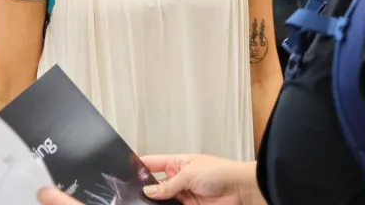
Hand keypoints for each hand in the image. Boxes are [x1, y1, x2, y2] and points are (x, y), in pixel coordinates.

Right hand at [139, 155, 258, 204]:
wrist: (241, 190)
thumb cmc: (220, 172)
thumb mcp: (189, 174)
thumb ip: (168, 185)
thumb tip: (148, 191)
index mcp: (176, 163)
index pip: (152, 164)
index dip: (138, 167)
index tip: (124, 174)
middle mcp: (177, 179)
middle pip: (154, 185)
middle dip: (144, 190)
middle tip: (130, 195)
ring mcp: (182, 195)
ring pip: (162, 200)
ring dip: (154, 202)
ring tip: (140, 203)